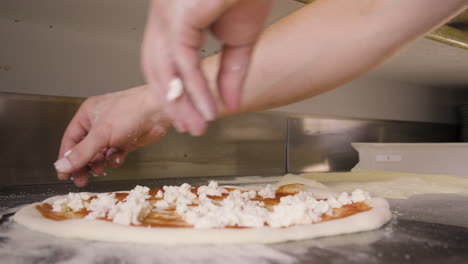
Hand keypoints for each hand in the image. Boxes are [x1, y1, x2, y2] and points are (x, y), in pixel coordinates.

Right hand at [54, 86, 170, 186]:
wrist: (159, 112)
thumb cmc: (131, 112)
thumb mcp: (101, 134)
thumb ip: (82, 153)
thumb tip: (62, 166)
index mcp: (88, 115)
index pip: (70, 139)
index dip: (66, 157)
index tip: (64, 174)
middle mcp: (99, 123)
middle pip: (84, 149)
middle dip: (83, 164)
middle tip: (81, 180)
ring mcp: (113, 132)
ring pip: (99, 153)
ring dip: (99, 163)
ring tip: (100, 170)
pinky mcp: (126, 139)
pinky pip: (114, 154)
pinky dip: (115, 159)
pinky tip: (118, 159)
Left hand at [141, 0, 271, 135]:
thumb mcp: (239, 41)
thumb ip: (232, 72)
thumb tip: (230, 103)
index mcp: (173, 21)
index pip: (164, 65)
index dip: (175, 93)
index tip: (189, 116)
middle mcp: (163, 19)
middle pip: (157, 71)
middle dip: (174, 104)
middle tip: (190, 128)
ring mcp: (167, 16)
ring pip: (165, 70)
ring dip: (182, 104)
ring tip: (198, 125)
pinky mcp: (178, 17)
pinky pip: (184, 62)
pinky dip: (196, 89)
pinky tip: (208, 108)